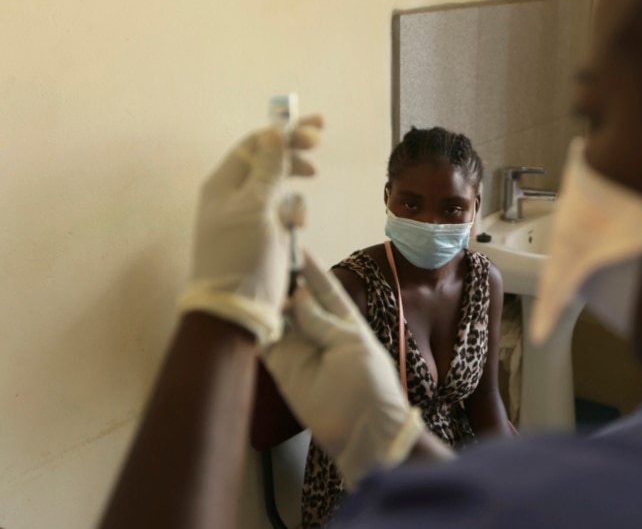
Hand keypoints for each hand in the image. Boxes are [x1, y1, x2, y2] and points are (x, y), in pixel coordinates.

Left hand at [177, 116, 322, 346]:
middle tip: (319, 147)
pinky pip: (284, 213)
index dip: (284, 132)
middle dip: (293, 154)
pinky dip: (294, 215)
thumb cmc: (240, 257)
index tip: (317, 131)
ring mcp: (250, 216)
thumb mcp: (255, 209)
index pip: (255, 145)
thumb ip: (266, 169)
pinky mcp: (264, 235)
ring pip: (279, 188)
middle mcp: (234, 196)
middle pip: (267, 161)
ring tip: (299, 212)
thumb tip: (272, 131)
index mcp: (223, 185)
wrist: (236, 310)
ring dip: (294, 193)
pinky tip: (297, 229)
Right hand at [262, 252, 425, 486]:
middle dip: (281, 278)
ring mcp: (298, 347)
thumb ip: (322, 321)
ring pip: (277, 315)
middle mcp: (318, 329)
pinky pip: (264, 341)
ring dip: (265, 299)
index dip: (309, 266)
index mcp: (344, 320)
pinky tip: (242, 307)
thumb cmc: (367, 384)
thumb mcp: (352, 345)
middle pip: (295, 297)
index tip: (293, 242)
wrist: (361, 430)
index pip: (324, 286)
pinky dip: (254, 325)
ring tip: (246, 276)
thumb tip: (298, 295)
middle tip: (260, 255)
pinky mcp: (281, 367)